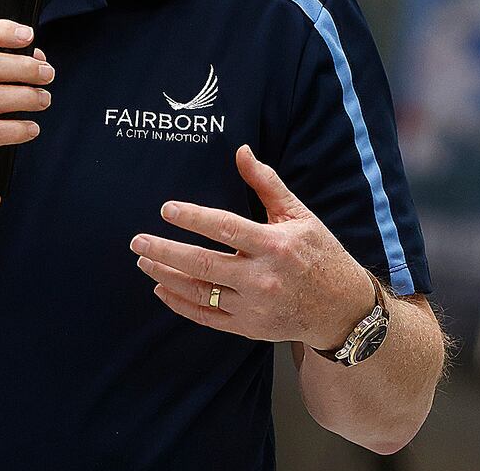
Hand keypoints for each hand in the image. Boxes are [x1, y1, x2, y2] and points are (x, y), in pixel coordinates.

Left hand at [130, 145, 375, 348]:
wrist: (342, 309)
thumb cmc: (319, 254)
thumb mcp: (299, 214)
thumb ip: (266, 183)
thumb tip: (241, 151)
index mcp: (275, 245)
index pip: (225, 228)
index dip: (193, 218)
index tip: (166, 209)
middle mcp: (262, 278)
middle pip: (203, 264)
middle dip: (166, 251)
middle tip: (137, 241)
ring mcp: (254, 307)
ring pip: (200, 292)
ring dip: (167, 275)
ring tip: (143, 260)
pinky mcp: (249, 327)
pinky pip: (207, 317)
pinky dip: (180, 304)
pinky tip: (161, 288)